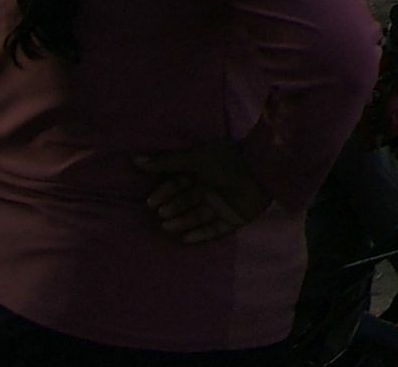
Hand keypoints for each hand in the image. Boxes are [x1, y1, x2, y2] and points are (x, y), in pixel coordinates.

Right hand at [137, 139, 270, 244]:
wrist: (261, 171)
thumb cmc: (227, 161)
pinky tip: (185, 239)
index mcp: (204, 172)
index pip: (179, 184)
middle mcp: (211, 188)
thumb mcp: (195, 159)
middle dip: (172, 208)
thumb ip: (166, 161)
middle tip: (160, 214)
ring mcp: (222, 204)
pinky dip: (200, 235)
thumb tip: (135, 159)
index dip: (165, 193)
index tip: (151, 201)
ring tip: (168, 226)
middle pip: (186, 202)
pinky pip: (214, 231)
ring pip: (197, 217)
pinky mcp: (233, 219)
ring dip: (182, 222)